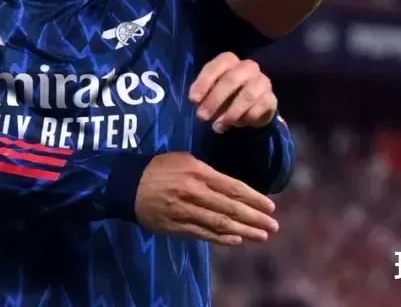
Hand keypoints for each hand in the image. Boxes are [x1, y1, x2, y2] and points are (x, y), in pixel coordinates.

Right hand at [135, 152, 277, 244]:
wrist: (127, 184)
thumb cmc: (159, 168)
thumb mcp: (184, 159)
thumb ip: (207, 172)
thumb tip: (231, 187)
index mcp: (198, 172)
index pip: (233, 188)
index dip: (254, 199)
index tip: (270, 207)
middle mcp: (194, 192)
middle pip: (230, 208)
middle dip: (255, 218)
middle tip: (273, 226)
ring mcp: (185, 211)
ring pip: (220, 224)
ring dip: (244, 231)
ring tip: (261, 236)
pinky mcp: (176, 226)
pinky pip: (203, 234)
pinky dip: (221, 239)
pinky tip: (236, 241)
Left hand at [189, 53, 277, 133]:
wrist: (252, 108)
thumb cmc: (226, 96)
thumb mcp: (211, 92)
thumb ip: (203, 94)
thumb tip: (196, 101)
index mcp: (230, 61)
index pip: (217, 66)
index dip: (204, 82)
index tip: (194, 100)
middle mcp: (248, 67)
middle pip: (231, 79)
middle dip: (214, 100)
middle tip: (202, 117)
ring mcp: (262, 81)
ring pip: (247, 95)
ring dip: (230, 114)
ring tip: (217, 127)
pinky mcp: (271, 98)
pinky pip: (259, 107)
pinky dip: (246, 118)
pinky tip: (237, 124)